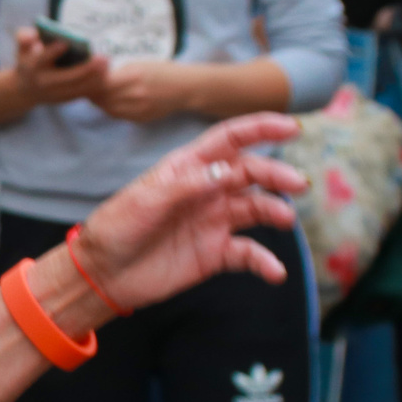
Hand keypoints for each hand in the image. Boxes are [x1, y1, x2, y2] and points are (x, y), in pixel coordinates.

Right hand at [10, 26, 109, 109]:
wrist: (26, 89)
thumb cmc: (29, 60)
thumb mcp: (22, 48)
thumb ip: (24, 37)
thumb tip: (32, 36)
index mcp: (32, 67)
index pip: (41, 59)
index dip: (52, 52)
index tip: (65, 43)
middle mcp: (43, 83)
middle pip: (65, 78)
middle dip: (84, 69)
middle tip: (102, 57)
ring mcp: (54, 94)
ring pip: (77, 88)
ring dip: (94, 77)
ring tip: (107, 64)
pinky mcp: (65, 100)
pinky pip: (82, 93)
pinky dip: (94, 84)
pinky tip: (106, 73)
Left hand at [68, 115, 309, 310]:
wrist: (102, 274)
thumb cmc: (117, 229)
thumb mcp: (146, 201)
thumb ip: (187, 185)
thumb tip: (228, 170)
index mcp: (187, 167)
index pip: (229, 140)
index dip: (260, 129)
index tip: (292, 127)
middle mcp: (206, 190)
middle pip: (250, 173)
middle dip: (276, 174)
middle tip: (298, 184)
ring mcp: (213, 221)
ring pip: (256, 208)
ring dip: (275, 211)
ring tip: (285, 219)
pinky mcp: (215, 253)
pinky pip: (248, 253)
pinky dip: (264, 261)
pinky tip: (274, 271)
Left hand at [89, 60, 193, 123]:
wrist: (185, 87)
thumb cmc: (161, 71)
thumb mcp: (139, 64)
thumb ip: (117, 72)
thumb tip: (95, 78)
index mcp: (133, 76)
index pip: (101, 84)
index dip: (91, 83)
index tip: (86, 79)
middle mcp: (135, 94)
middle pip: (102, 99)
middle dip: (92, 94)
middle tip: (86, 89)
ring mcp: (139, 109)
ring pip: (109, 109)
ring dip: (100, 103)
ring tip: (97, 95)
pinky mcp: (141, 118)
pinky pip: (120, 116)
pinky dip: (112, 110)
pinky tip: (111, 102)